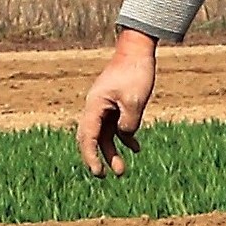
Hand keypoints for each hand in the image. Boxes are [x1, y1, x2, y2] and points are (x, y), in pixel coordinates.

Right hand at [77, 31, 159, 175]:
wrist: (137, 49)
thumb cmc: (135, 73)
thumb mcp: (134, 101)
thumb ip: (128, 124)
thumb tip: (124, 137)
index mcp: (95, 106)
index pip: (88, 137)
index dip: (91, 157)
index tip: (98, 173)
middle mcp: (96, 107)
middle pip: (92, 138)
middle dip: (97, 158)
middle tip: (105, 176)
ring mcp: (105, 106)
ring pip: (105, 134)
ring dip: (112, 152)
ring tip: (122, 171)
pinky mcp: (115, 103)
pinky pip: (116, 126)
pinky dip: (124, 138)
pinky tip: (136, 148)